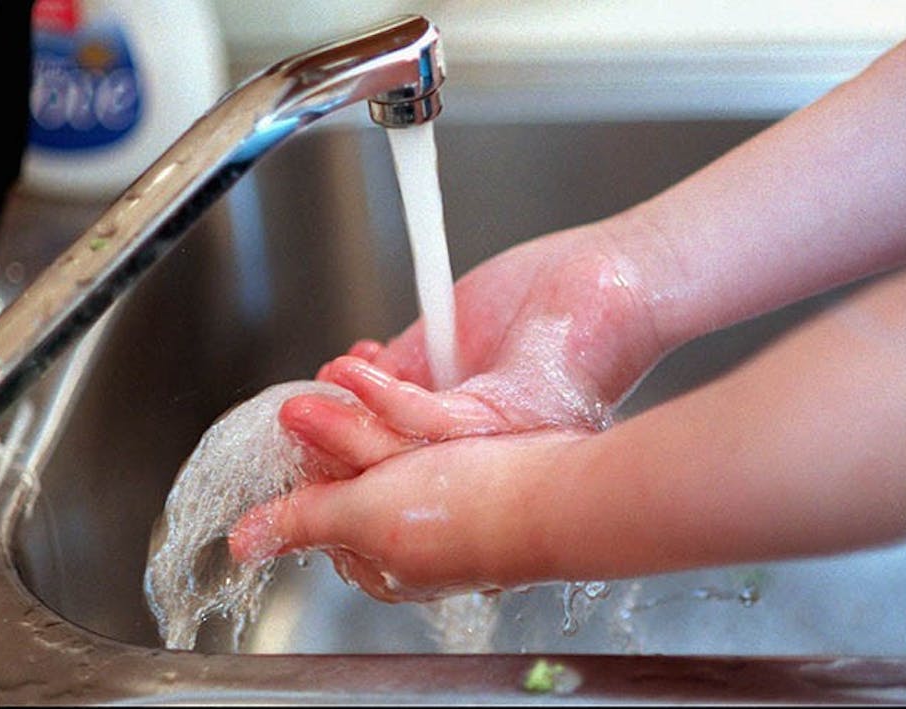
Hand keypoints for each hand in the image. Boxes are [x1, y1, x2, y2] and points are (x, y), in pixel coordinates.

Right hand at [274, 222, 663, 478]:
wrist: (616, 277)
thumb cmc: (552, 297)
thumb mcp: (456, 329)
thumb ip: (407, 361)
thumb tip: (350, 383)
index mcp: (468, 428)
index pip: (394, 448)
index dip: (344, 435)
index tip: (306, 413)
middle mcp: (484, 450)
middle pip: (395, 466)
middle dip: (333, 448)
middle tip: (289, 426)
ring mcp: (500, 441)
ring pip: (408, 454)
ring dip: (346, 429)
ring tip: (300, 409)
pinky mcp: (512, 415)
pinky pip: (436, 421)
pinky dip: (386, 399)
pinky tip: (352, 374)